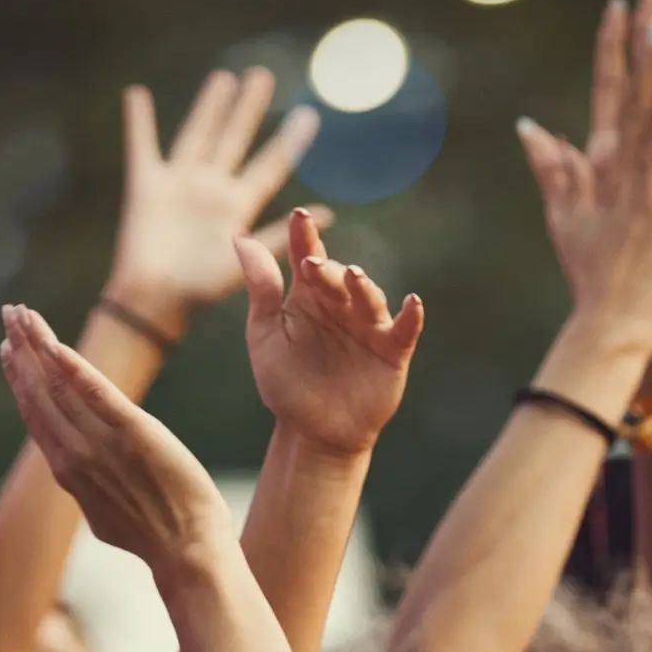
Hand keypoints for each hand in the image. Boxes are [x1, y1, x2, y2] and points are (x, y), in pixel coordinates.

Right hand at [0, 304, 232, 573]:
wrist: (187, 551)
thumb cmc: (158, 538)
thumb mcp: (110, 516)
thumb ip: (92, 490)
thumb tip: (84, 485)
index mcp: (69, 473)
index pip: (37, 417)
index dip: (20, 380)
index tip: (9, 351)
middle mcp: (75, 456)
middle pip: (38, 394)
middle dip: (21, 352)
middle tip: (8, 316)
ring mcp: (101, 445)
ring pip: (58, 387)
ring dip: (38, 346)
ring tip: (23, 314)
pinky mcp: (134, 433)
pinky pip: (95, 394)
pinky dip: (72, 366)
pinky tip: (54, 342)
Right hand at [105, 68, 328, 337]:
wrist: (155, 302)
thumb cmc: (201, 290)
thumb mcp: (249, 264)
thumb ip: (282, 236)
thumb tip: (329, 215)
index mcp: (238, 207)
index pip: (270, 165)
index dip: (290, 142)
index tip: (310, 116)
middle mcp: (212, 190)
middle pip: (235, 139)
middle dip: (249, 109)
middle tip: (263, 77)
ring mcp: (180, 185)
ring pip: (198, 134)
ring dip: (209, 106)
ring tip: (223, 79)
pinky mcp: (147, 187)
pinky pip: (142, 146)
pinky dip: (139, 122)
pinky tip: (137, 94)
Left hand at [237, 208, 424, 456]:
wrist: (311, 434)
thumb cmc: (286, 385)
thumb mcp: (264, 335)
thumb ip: (260, 288)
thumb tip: (240, 238)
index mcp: (309, 297)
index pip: (307, 257)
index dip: (304, 237)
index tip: (299, 216)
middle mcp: (341, 305)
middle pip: (337, 277)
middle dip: (328, 269)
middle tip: (313, 264)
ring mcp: (368, 327)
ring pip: (369, 297)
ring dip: (363, 287)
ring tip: (355, 278)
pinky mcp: (392, 351)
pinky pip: (404, 329)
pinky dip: (411, 315)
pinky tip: (411, 302)